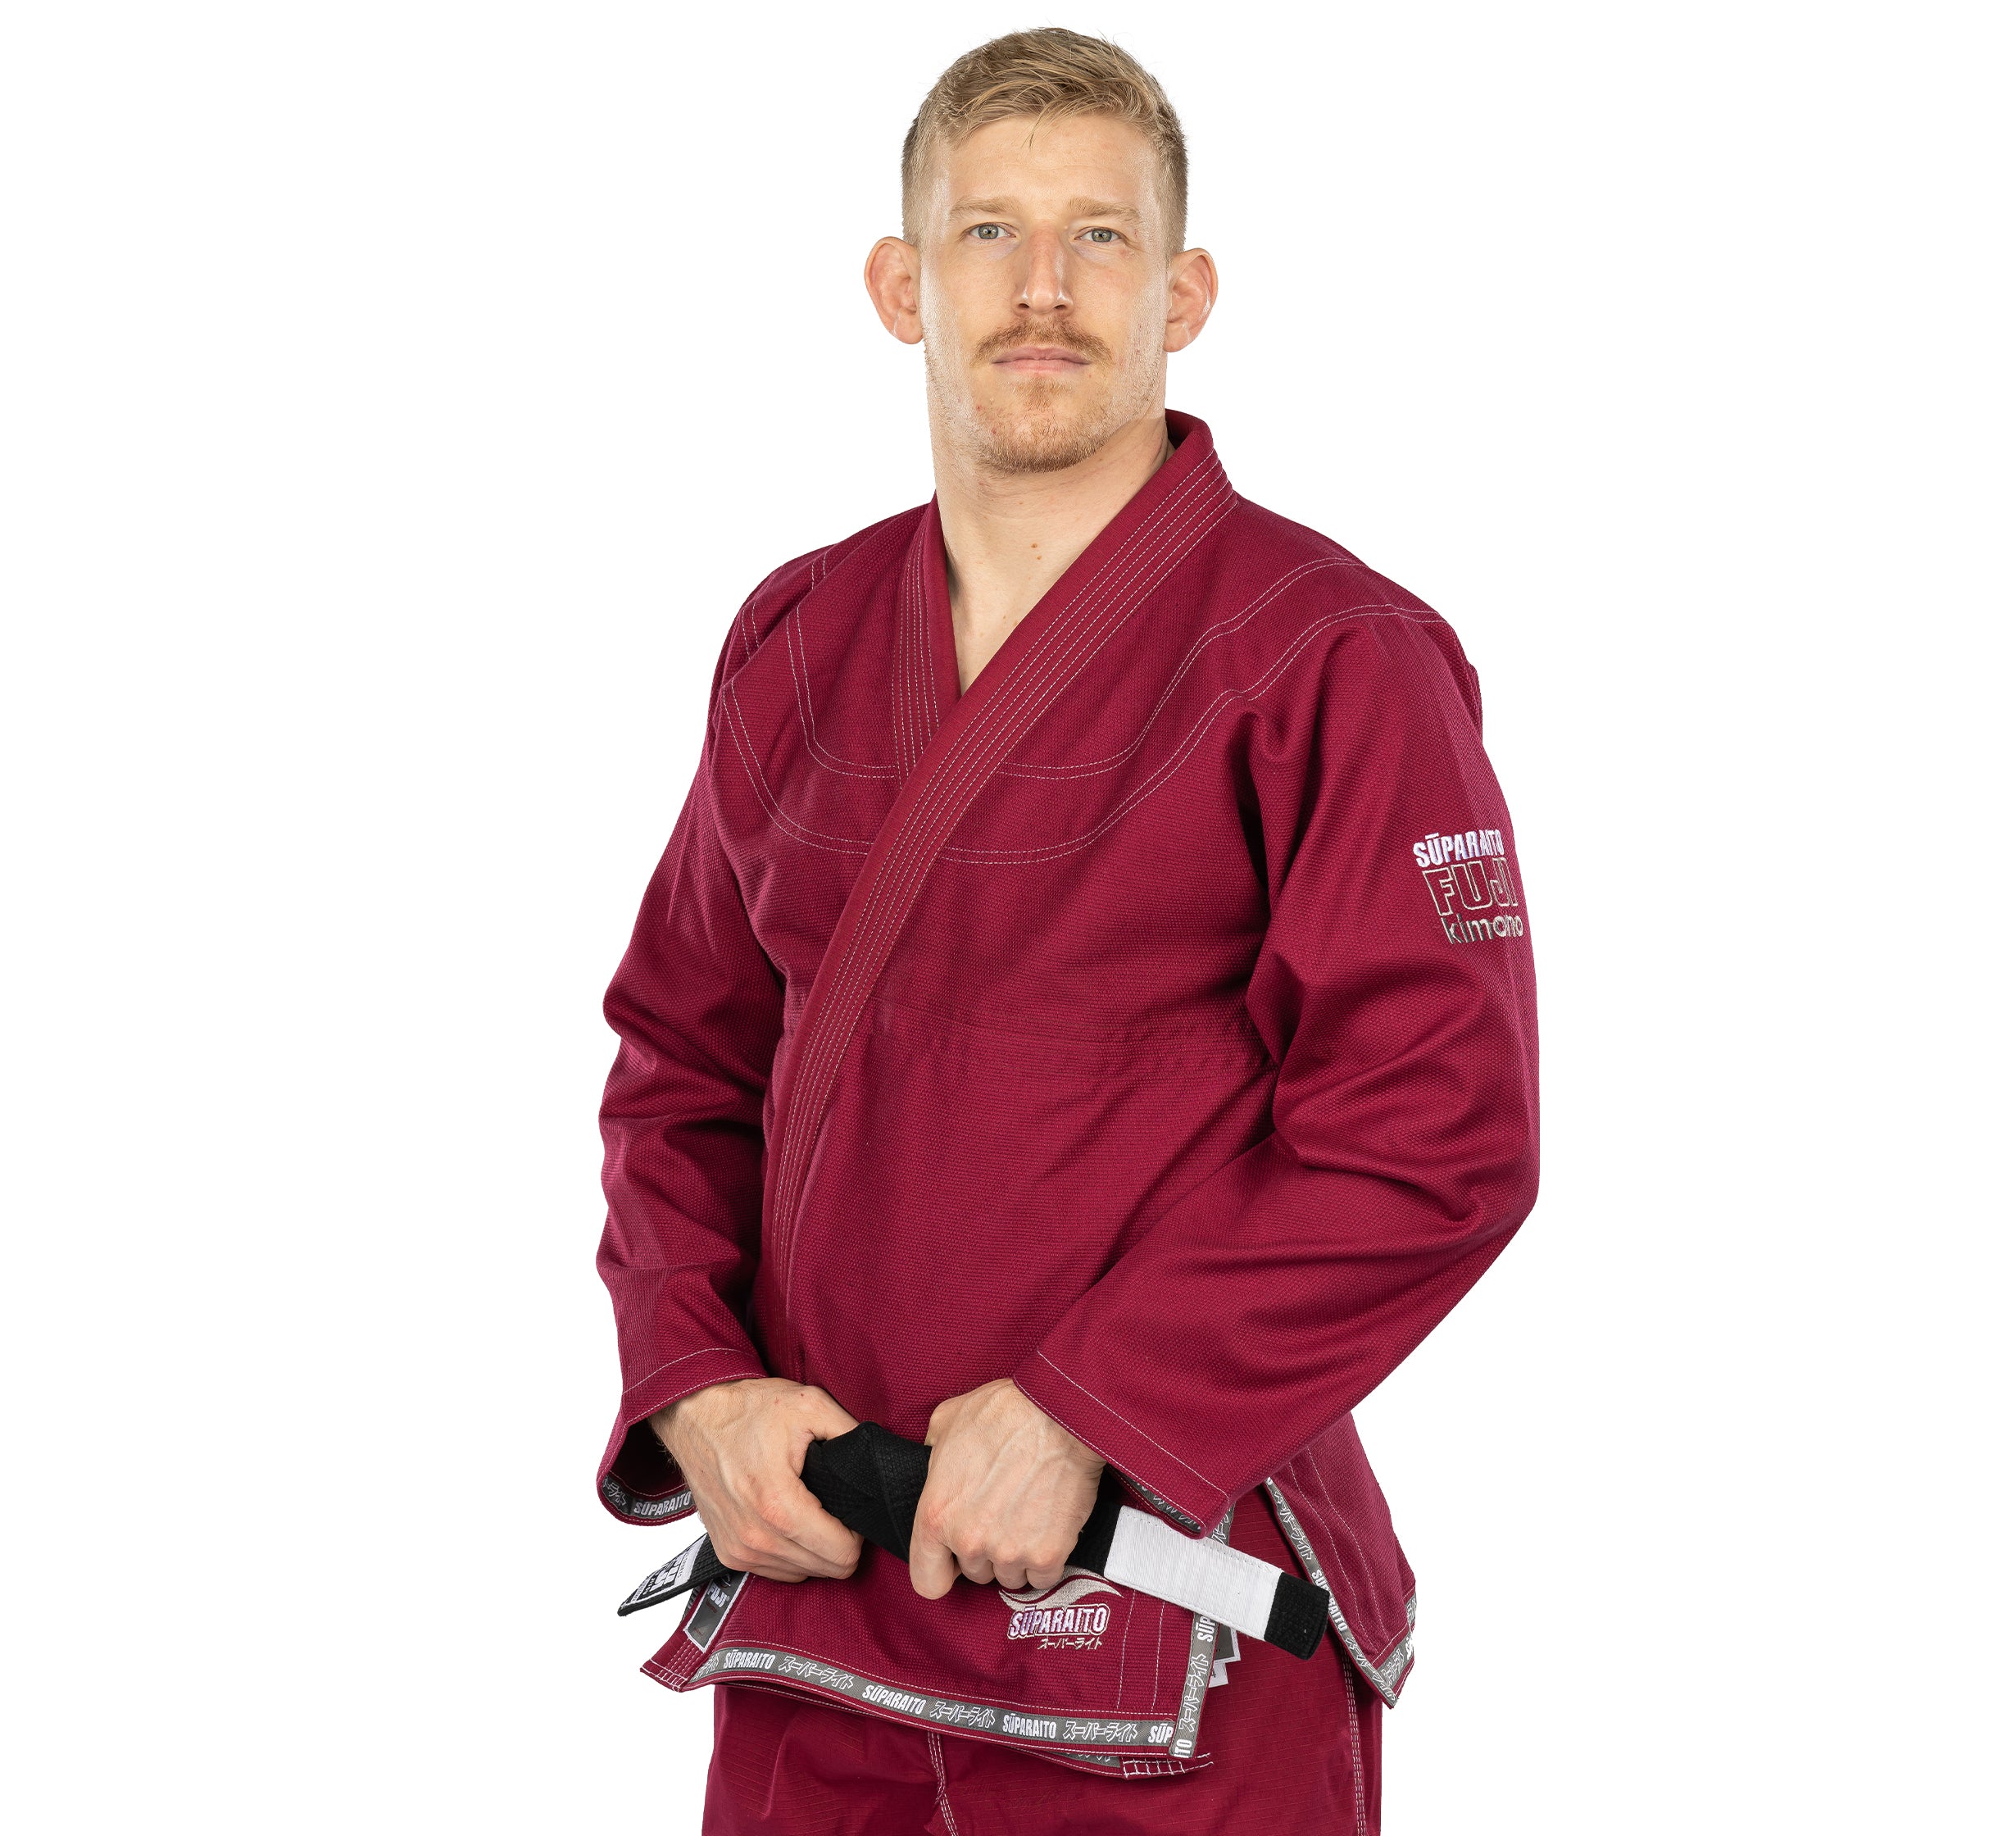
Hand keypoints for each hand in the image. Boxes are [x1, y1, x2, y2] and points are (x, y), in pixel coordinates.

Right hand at [650, 1378, 864, 1584]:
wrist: (694, 1416)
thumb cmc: (747, 1410)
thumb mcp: (810, 1404)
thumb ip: (851, 1434)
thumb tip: (879, 1463)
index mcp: (778, 1506)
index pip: (843, 1554)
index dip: (857, 1529)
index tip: (848, 1502)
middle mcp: (756, 1538)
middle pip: (828, 1568)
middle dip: (839, 1539)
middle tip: (831, 1501)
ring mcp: (739, 1550)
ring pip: (804, 1573)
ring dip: (814, 1547)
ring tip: (808, 1507)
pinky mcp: (729, 1555)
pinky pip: (778, 1571)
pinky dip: (790, 1551)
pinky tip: (788, 1518)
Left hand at [909, 1378, 1105, 1598]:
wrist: (1059, 1414)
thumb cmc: (1004, 1412)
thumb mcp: (948, 1421)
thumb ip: (931, 1455)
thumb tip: (933, 1467)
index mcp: (936, 1514)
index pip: (928, 1580)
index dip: (942, 1569)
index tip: (955, 1558)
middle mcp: (968, 1541)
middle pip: (975, 1572)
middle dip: (986, 1549)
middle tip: (1002, 1514)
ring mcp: (1009, 1552)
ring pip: (1009, 1576)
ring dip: (1017, 1555)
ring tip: (1027, 1515)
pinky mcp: (1047, 1555)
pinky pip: (1042, 1577)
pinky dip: (1047, 1558)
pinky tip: (1048, 1527)